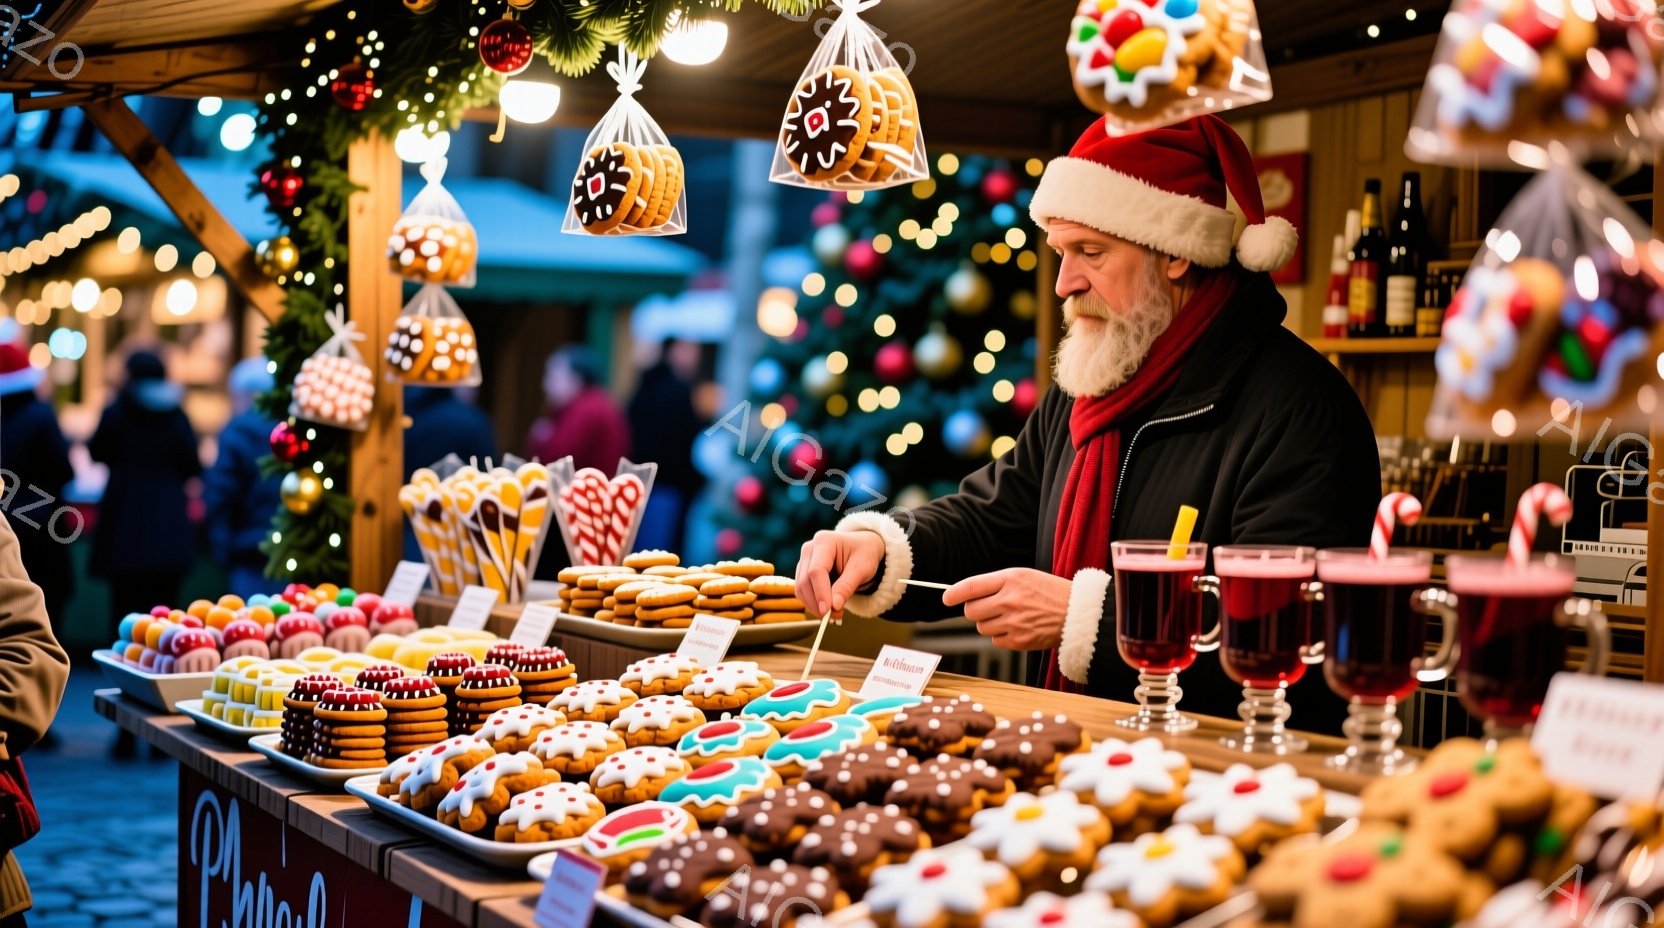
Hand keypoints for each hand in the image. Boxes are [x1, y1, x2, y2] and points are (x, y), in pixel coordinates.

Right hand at [796, 529, 886, 620]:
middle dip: (817, 603)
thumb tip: (834, 607)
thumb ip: (847, 586)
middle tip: (834, 617)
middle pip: (804, 581)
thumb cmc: (864, 554)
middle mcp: (810, 549)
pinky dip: (814, 603)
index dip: (820, 592)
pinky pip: (804, 591)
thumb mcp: (862, 568)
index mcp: (824, 541)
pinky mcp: (804, 572)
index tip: (827, 611)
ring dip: (814, 605)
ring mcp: (805, 560)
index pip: (816, 571)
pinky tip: (828, 608)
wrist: (863, 548)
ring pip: (801, 588)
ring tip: (835, 614)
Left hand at [943, 568, 1070, 650]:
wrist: (1078, 614)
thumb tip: (967, 596)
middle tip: (989, 607)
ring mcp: (1014, 622)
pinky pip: (995, 640)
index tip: (946, 598)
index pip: (971, 586)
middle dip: (976, 610)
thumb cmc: (1050, 592)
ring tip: (1010, 616)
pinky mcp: (1019, 641)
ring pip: (982, 627)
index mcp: (1011, 579)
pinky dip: (1002, 635)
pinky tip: (1018, 627)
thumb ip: (996, 584)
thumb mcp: (1025, 576)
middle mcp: (1010, 600)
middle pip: (971, 611)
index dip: (954, 594)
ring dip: (989, 623)